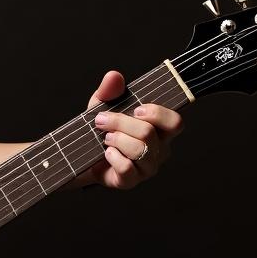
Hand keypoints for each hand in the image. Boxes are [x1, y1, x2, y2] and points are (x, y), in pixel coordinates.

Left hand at [84, 69, 183, 189]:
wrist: (81, 155)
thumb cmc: (100, 129)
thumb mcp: (102, 105)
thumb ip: (110, 91)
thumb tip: (114, 76)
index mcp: (159, 130)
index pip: (175, 122)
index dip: (157, 114)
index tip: (135, 109)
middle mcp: (159, 150)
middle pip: (149, 133)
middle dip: (120, 122)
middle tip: (101, 120)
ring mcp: (147, 167)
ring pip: (139, 149)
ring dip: (116, 139)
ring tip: (104, 138)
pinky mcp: (131, 181)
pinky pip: (127, 168)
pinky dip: (112, 157)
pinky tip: (105, 153)